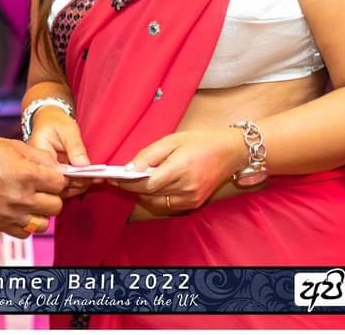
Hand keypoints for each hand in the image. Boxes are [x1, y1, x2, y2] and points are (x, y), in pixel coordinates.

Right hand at [0, 137, 67, 237]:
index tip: (53, 176)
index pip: (60, 183)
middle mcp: (21, 197)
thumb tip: (60, 168)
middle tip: (43, 187)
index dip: (59, 178)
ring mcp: (11, 214)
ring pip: (44, 223)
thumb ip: (41, 158)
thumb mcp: (15, 147)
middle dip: (52, 195)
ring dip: (41, 212)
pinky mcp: (0, 225)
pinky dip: (27, 223)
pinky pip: (26, 233)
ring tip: (32, 200)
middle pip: (56, 205)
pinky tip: (20, 210)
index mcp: (26, 175)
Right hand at [27, 105, 97, 198]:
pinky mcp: (50, 177)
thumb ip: (75, 146)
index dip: (72, 177)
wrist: (48, 120)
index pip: (53, 172)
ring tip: (95, 179)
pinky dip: (76, 186)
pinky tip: (88, 180)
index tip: (88, 175)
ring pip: (59, 190)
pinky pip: (62, 187)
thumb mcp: (67, 129)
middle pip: (56, 185)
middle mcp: (37, 167)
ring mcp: (42, 174)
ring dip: (77, 187)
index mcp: (37, 153)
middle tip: (95, 178)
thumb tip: (83, 165)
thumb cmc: (56, 122)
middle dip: (77, 184)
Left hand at [111, 128, 245, 216]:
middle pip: (149, 194)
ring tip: (131, 182)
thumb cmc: (201, 141)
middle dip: (130, 187)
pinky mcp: (194, 204)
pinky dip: (155, 198)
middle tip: (117, 180)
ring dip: (142, 194)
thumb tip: (129, 168)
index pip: (146, 183)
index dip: (127, 182)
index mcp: (180, 169)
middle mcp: (186, 188)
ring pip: (157, 202)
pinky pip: (167, 205)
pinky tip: (150, 187)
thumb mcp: (173, 140)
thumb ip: (149, 154)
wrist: (231, 152)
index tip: (112, 178)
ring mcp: (191, 199)